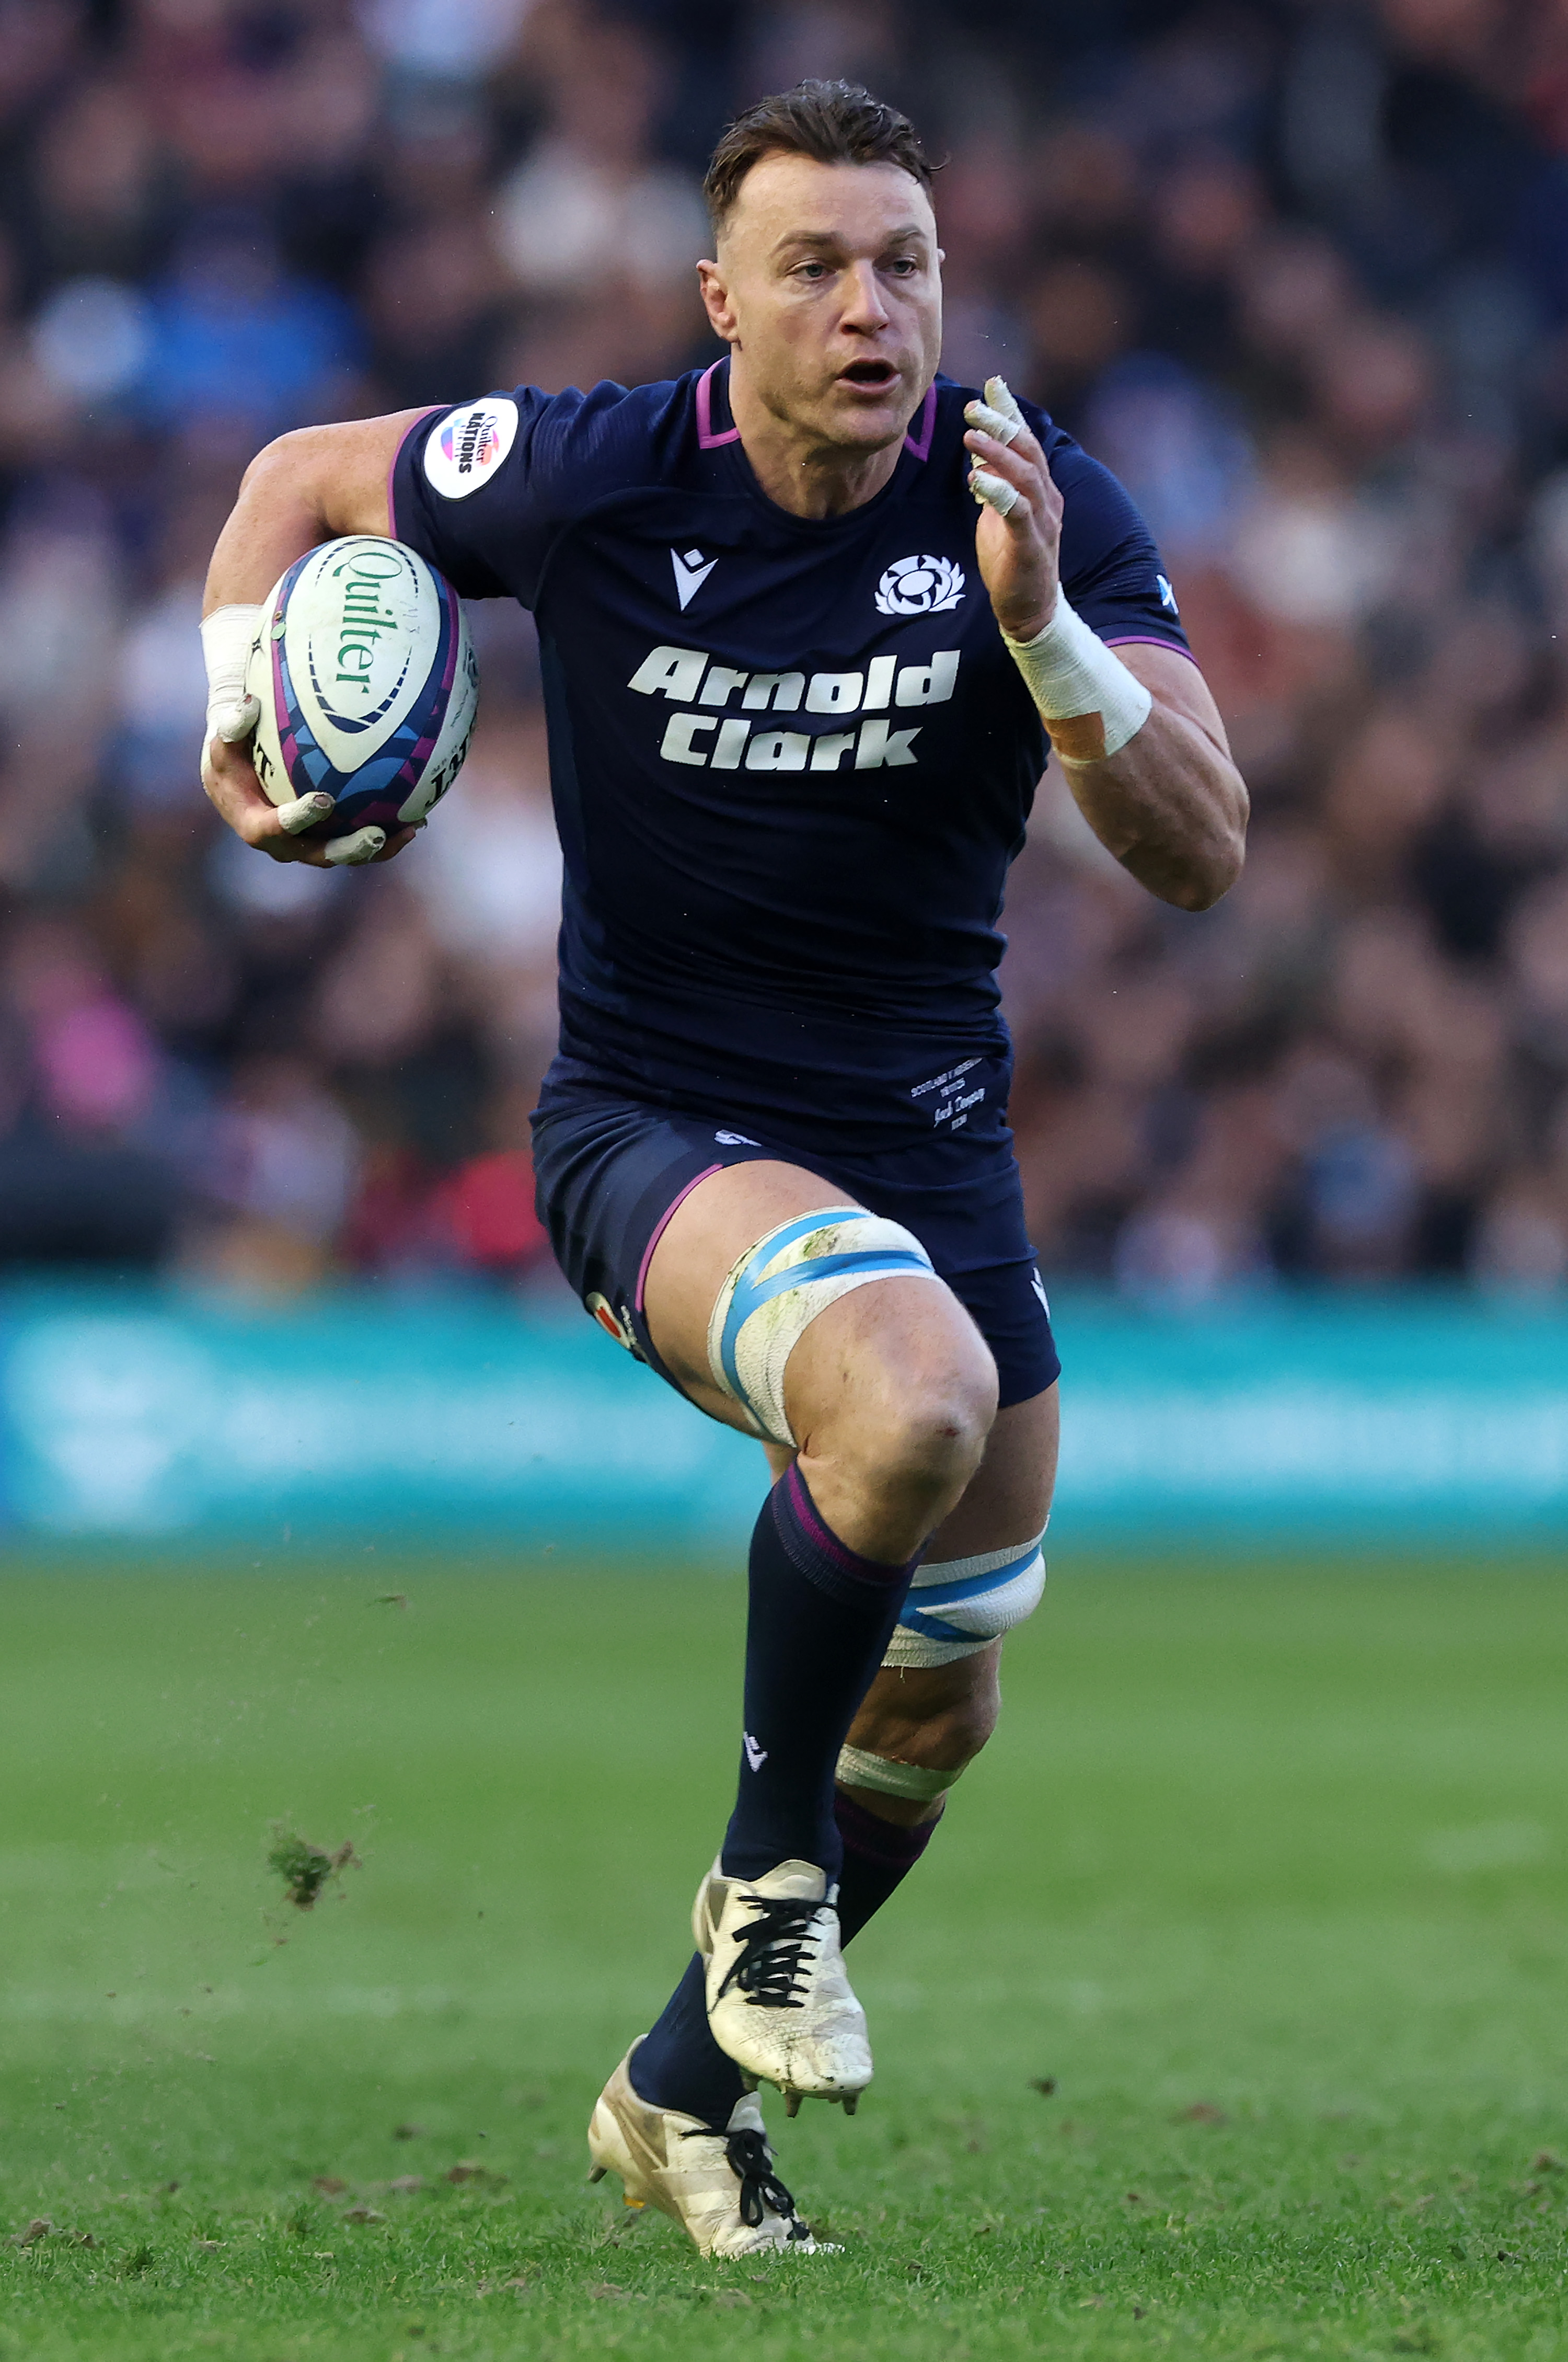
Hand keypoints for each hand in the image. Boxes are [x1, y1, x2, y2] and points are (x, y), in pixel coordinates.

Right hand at [199, 695, 415, 866]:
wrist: (239, 774)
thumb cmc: (231, 752)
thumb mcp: (223, 738)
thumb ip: (233, 725)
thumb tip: (250, 704)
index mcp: (255, 825)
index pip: (277, 827)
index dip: (300, 819)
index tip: (324, 801)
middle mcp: (285, 844)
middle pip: (321, 854)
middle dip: (350, 849)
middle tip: (376, 835)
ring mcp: (309, 845)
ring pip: (347, 853)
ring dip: (380, 847)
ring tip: (409, 830)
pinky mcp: (329, 839)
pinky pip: (359, 839)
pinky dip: (388, 833)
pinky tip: (417, 818)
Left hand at [962, 378, 1062, 644]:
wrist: (1029, 610)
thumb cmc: (1011, 560)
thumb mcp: (999, 514)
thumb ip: (994, 484)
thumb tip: (980, 455)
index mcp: (1040, 489)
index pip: (1027, 442)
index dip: (1011, 412)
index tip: (992, 384)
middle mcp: (1047, 499)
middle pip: (1028, 451)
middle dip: (1002, 424)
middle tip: (973, 408)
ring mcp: (1043, 522)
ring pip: (1025, 477)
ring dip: (998, 453)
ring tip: (970, 436)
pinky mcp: (1032, 546)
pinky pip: (1018, 512)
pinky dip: (999, 492)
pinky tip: (978, 480)